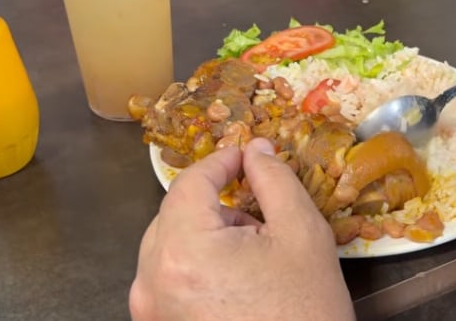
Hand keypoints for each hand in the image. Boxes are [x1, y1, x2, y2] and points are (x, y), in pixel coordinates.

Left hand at [129, 138, 354, 320]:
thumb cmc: (305, 311)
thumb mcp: (302, 233)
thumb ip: (275, 180)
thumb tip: (256, 150)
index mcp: (183, 250)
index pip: (190, 182)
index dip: (220, 161)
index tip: (246, 157)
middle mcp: (152, 280)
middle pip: (175, 213)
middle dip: (216, 205)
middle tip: (258, 216)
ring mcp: (151, 308)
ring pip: (170, 244)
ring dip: (207, 235)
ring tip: (252, 255)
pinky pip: (168, 276)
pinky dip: (197, 264)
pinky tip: (235, 279)